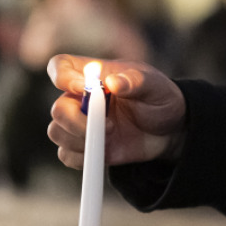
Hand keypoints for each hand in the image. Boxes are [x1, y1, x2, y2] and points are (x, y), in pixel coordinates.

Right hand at [46, 55, 186, 168]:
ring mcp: (80, 123)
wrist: (168, 130)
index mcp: (93, 75)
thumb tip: (113, 82)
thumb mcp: (155, 86)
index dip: (63, 78)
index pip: (60, 67)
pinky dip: (81, 158)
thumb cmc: (159, 98)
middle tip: (109, 127)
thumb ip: (136, 81)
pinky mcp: (84, 146)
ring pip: (57, 132)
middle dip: (77, 122)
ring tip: (110, 138)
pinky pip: (66, 155)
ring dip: (80, 141)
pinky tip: (102, 154)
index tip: (83, 89)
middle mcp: (80, 98)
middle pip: (58, 108)